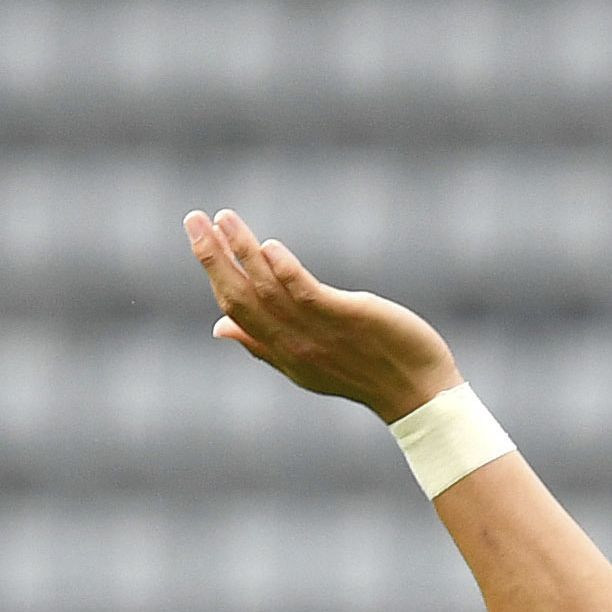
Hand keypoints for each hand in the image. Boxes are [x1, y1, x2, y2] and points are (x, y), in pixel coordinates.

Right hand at [184, 207, 461, 423]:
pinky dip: (287, 272)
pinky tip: (270, 246)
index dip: (213, 272)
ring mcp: (319, 332)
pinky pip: (309, 295)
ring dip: (244, 252)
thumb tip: (219, 327)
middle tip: (193, 218)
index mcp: (280, 351)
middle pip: (241, 298)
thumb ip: (261, 344)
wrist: (418, 393)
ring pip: (269, 290)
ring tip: (225, 219)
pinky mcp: (348, 319)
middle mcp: (293, 344)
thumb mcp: (305, 365)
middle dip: (214, 257)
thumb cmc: (365, 373)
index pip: (234, 308)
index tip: (199, 236)